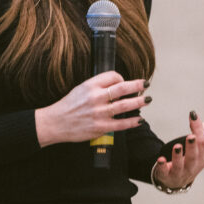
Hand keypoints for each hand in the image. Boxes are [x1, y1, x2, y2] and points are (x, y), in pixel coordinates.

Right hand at [34, 71, 149, 145]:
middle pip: (123, 88)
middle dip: (138, 86)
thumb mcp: (81, 88)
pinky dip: (133, 121)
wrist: (55, 123)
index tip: (127, 82)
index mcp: (90, 86)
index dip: (123, 78)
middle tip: (146, 85)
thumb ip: (98, 86)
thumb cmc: (69, 105)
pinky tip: (139, 119)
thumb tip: (118, 85)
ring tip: (147, 100)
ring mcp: (99, 113)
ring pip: (125, 105)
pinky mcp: (100, 127)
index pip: (113, 76)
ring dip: (139, 102)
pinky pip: (121, 124)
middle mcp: (95, 98)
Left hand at [153, 111, 203, 189]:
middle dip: (192, 146)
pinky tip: (160, 159)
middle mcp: (192, 167)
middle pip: (194, 156)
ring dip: (178, 156)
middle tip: (191, 136)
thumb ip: (197, 135)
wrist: (175, 182)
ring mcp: (180, 173)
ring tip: (177, 147)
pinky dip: (162, 165)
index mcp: (201, 159)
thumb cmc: (187, 162)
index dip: (199, 130)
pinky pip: (164, 172)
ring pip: (180, 165)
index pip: (203, 144)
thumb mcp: (195, 151)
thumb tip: (198, 120)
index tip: (193, 115)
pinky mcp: (167, 176)